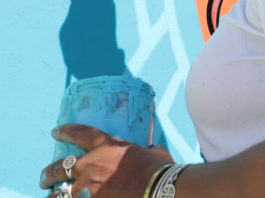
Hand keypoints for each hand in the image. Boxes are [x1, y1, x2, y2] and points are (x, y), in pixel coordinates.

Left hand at [40, 124, 173, 197]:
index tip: (56, 132)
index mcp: (107, 146)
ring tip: (51, 194)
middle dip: (49, 172)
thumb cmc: (159, 168)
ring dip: (54, 193)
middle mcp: (91, 165)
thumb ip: (147, 150)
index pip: (81, 134)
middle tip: (46, 176)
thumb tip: (152, 150)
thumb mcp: (154, 152)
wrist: (157, 188)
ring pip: (59, 192)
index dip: (66, 131)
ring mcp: (88, 187)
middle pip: (60, 167)